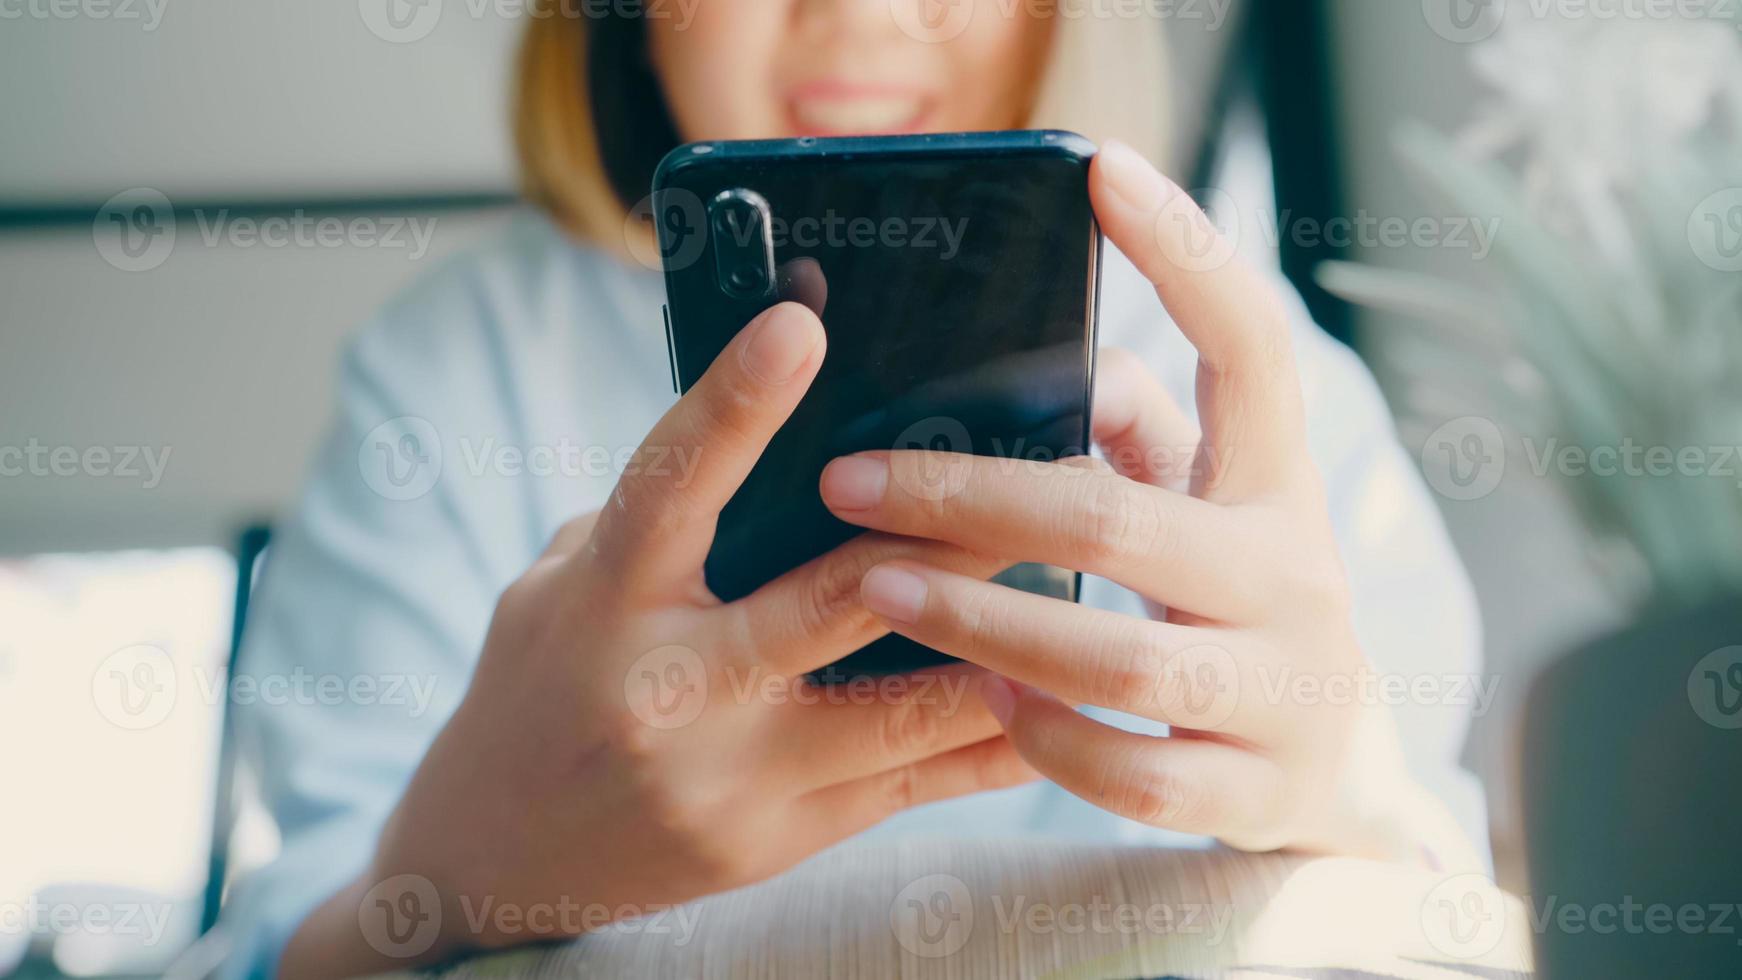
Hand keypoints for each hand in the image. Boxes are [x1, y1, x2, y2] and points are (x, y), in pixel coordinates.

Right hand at [282, 303, 1035, 976]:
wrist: (491, 855)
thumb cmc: (539, 688)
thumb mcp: (562, 587)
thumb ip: (659, 524)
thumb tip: (783, 442)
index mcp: (605, 599)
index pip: (670, 484)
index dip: (735, 401)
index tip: (802, 323)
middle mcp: (668, 688)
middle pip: (833, 600)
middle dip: (947, 539)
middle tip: (1040, 475)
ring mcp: (730, 776)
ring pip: (904, 707)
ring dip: (1002, 642)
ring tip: (1083, 584)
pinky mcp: (779, 840)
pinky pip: (914, 786)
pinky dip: (992, 741)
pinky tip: (1057, 699)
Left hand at [817, 141, 1475, 868]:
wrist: (1336, 768)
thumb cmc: (1233, 605)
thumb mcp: (1209, 508)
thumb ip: (1140, 433)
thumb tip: (1056, 364)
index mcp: (1277, 484)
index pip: (1253, 348)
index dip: (1188, 256)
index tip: (1102, 172)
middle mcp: (1293, 577)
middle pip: (1122, 523)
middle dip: (971, 501)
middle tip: (852, 481)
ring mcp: (1284, 690)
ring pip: (1121, 662)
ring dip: (985, 625)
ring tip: (882, 589)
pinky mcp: (1256, 790)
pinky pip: (1137, 776)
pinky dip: (1050, 741)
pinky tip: (984, 700)